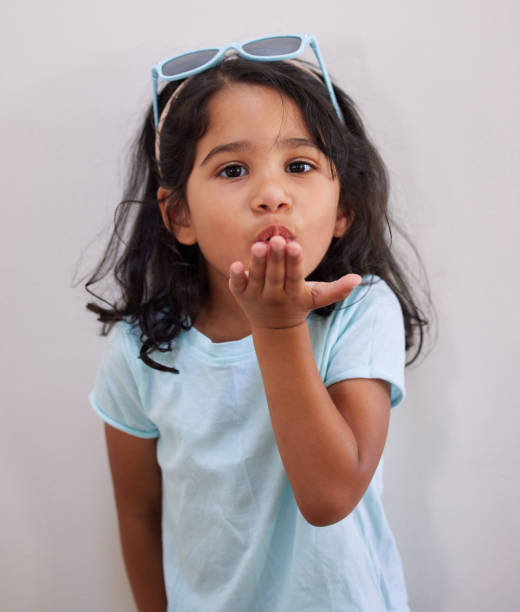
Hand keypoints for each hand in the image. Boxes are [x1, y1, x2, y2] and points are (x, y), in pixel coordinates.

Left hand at [228, 235, 361, 329]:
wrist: (274, 327)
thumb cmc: (298, 303)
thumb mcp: (318, 298)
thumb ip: (338, 290)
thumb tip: (358, 279)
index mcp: (293, 292)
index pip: (295, 276)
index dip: (295, 262)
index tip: (296, 246)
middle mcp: (274, 294)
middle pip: (275, 275)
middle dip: (277, 258)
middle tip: (278, 239)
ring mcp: (256, 295)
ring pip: (256, 277)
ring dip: (257, 262)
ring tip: (259, 245)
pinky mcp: (241, 294)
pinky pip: (237, 285)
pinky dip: (236, 276)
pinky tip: (236, 264)